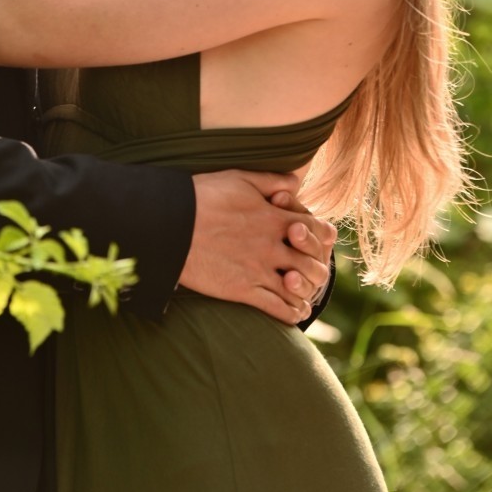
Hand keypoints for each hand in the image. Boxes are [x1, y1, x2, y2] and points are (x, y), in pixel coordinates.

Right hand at [179, 169, 335, 324]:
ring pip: (299, 288)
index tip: (320, 240)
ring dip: (306, 292)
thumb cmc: (201, 195)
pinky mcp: (242, 289)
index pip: (315, 229)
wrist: (169, 223)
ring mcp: (258, 268)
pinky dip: (290, 313)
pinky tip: (292, 313)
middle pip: (312, 262)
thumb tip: (297, 182)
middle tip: (313, 272)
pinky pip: (277, 307)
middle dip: (317, 267)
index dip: (322, 236)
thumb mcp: (239, 178)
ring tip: (305, 297)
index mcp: (273, 217)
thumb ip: (271, 180)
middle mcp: (271, 245)